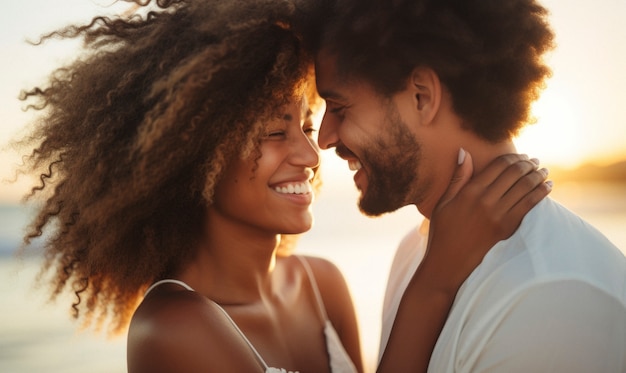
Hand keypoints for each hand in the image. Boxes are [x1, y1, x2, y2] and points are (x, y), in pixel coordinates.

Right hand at [421, 150, 550, 293]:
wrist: (448, 263)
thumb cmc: (443, 232)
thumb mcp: (444, 202)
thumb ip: (458, 177)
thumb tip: (463, 151)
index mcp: (469, 191)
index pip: (498, 165)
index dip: (513, 157)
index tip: (521, 155)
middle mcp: (485, 200)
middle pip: (514, 173)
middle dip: (528, 164)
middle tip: (534, 161)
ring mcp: (497, 215)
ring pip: (524, 187)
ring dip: (537, 176)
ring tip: (543, 171)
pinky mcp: (506, 228)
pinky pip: (529, 205)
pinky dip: (541, 193)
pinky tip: (547, 187)